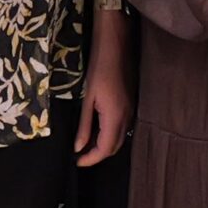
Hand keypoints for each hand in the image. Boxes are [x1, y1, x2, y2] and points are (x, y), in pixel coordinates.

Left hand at [76, 5, 133, 166]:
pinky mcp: (131, 105)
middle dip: (98, 155)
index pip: (105, 148)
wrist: (116, 46)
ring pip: (120, 138)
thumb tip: (78, 147)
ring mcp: (131, 111)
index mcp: (115, 117)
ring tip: (86, 145)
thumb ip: (85, 125)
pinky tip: (98, 131)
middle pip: (115, 147)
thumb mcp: (87, 98)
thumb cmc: (99, 68)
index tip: (77, 161)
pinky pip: (122, 128)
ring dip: (105, 146)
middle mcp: (127, 117)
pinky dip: (110, 135)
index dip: (91, 159)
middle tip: (80, 155)